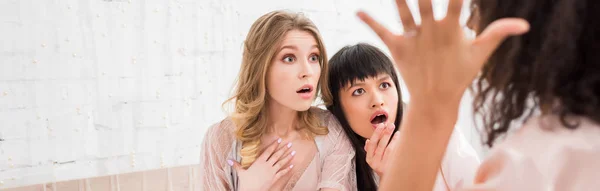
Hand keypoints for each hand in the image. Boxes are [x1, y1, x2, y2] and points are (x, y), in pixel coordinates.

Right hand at [228, 138, 294, 190]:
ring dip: (288, 157)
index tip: (279, 140)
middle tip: (289, 143)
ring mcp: (271, 172)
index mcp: (259, 162)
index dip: (274, 145)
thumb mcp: (241, 173)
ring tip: (293, 152)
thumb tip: (228, 160)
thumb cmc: (245, 183)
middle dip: (283, 149)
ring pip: (281, 163)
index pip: (268, 151)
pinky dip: (287, 169)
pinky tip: (292, 165)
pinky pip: (282, 173)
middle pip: (277, 155)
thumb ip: (236, 165)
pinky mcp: (274, 179)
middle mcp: (266, 165)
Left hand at [357, 0, 529, 106]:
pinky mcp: (398, 47)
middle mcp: (431, 30)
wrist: (436, 100)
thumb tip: (525, 24)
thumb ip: (498, 33)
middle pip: (426, 1)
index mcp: (451, 28)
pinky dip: (369, 21)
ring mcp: (413, 38)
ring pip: (404, 11)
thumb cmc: (460, 74)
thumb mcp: (480, 53)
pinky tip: (357, 10)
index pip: (457, 1)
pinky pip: (382, 31)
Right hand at [365, 123, 399, 176]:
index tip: (381, 125)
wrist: (388, 180)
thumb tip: (368, 141)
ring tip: (397, 131)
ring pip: (389, 150)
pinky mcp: (392, 168)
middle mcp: (375, 163)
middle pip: (381, 146)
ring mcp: (384, 166)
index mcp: (369, 159)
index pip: (372, 144)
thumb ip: (370, 150)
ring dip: (393, 139)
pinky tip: (400, 139)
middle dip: (385, 134)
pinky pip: (395, 154)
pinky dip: (397, 145)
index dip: (376, 133)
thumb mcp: (372, 159)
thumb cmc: (380, 165)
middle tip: (390, 125)